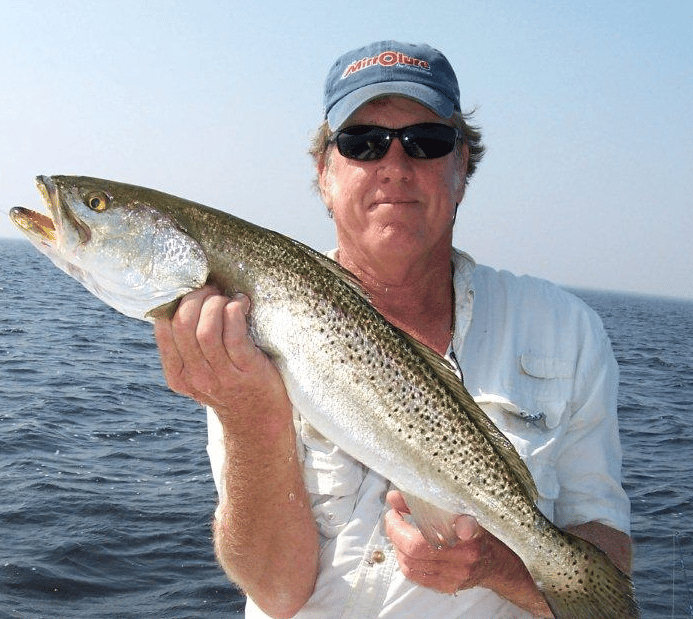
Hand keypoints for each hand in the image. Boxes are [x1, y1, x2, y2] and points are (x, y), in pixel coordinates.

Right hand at [154, 286, 289, 428]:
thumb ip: (189, 347)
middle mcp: (196, 377)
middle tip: (213, 291)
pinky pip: (234, 335)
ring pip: (205, 330)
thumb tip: (187, 299)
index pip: (164, 328)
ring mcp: (220, 376)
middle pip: (183, 324)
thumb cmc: (232, 385)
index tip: (195, 293)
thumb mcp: (200, 372)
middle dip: (197, 298)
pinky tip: (242, 305)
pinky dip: (235, 312)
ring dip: (217, 305)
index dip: (178, 302)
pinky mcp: (246, 371)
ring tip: (229, 300)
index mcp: (178, 375)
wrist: (260, 419)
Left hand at [384, 490, 493, 593]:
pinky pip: (415, 575)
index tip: (411, 513)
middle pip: (418, 546)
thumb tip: (393, 497)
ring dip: (397, 545)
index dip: (443, 522)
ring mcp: (456, 574)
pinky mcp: (448, 586)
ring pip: (412, 563)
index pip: (463, 526)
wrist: (494, 563)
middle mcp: (465, 554)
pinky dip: (404, 560)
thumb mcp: (460, 511)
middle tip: (392, 518)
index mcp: (471, 531)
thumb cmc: (474, 532)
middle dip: (396, 531)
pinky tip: (403, 549)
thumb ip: (426, 502)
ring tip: (397, 531)